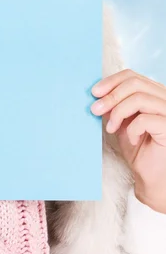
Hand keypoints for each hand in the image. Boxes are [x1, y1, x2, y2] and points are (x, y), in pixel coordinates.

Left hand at [90, 69, 165, 213]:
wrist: (151, 177)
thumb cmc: (139, 149)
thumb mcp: (122, 121)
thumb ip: (114, 105)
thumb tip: (96, 92)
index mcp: (154, 94)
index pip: (133, 76)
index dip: (111, 81)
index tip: (94, 92)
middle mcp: (165, 99)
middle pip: (135, 83)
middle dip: (110, 96)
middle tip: (95, 110)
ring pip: (139, 98)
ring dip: (118, 112)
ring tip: (110, 128)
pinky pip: (145, 119)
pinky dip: (132, 128)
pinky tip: (131, 139)